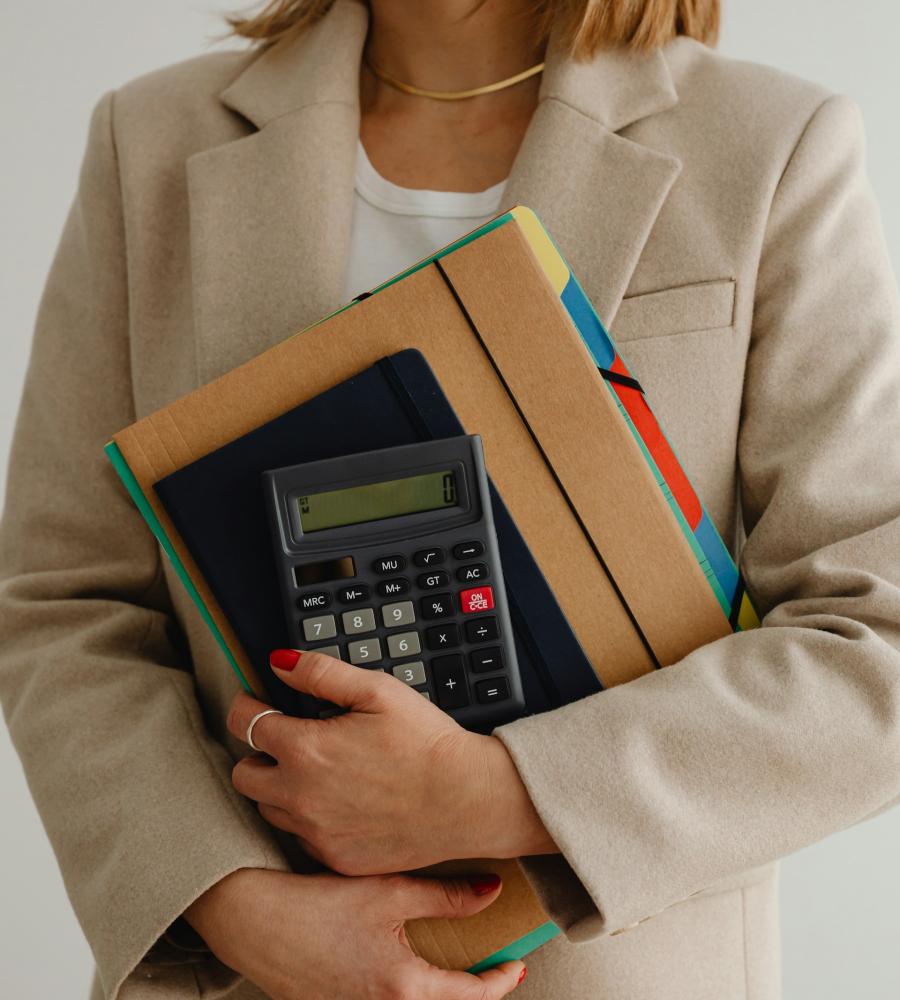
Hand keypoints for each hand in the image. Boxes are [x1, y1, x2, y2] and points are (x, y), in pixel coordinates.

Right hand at [184, 867, 526, 999]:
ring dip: (439, 989)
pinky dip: (408, 987)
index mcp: (403, 988)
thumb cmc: (319, 904)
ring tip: (452, 960)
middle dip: (472, 990)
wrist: (254, 919)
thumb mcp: (390, 892)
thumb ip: (446, 895)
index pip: (471, 997)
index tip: (518, 963)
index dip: (501, 980)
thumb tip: (491, 890)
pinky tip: (404, 959)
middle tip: (491, 964)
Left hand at [227, 649, 555, 874]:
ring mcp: (316, 833)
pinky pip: (302, 838)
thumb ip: (321, 673)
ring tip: (316, 771)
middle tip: (286, 740)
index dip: (245, 707)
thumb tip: (280, 663)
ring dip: (280, 789)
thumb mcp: (377, 691)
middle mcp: (301, 797)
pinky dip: (308, 819)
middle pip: (244, 775)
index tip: (254, 703)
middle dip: (257, 753)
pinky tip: (338, 802)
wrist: (466, 799)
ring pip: (269, 810)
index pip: (245, 725)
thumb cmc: (426, 743)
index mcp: (306, 750)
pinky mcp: (336, 859)